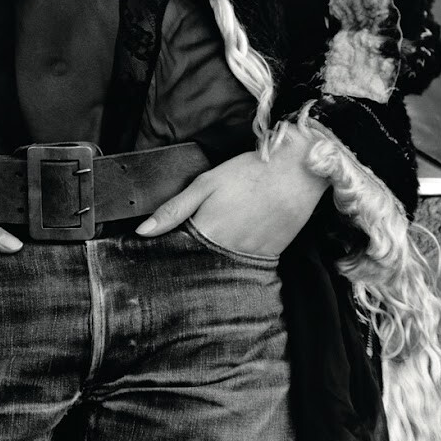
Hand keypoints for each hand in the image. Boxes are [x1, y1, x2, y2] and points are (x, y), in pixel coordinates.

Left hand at [135, 128, 328, 259]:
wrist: (298, 171)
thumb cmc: (250, 172)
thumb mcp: (206, 184)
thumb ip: (173, 210)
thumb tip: (142, 232)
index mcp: (206, 232)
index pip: (178, 256)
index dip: (167, 255)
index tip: (156, 256)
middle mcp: (226, 251)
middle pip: (199, 266)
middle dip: (189, 263)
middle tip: (181, 258)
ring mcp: (249, 256)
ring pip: (222, 269)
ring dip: (213, 264)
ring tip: (215, 246)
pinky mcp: (269, 256)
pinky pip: (246, 266)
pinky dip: (237, 260)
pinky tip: (236, 245)